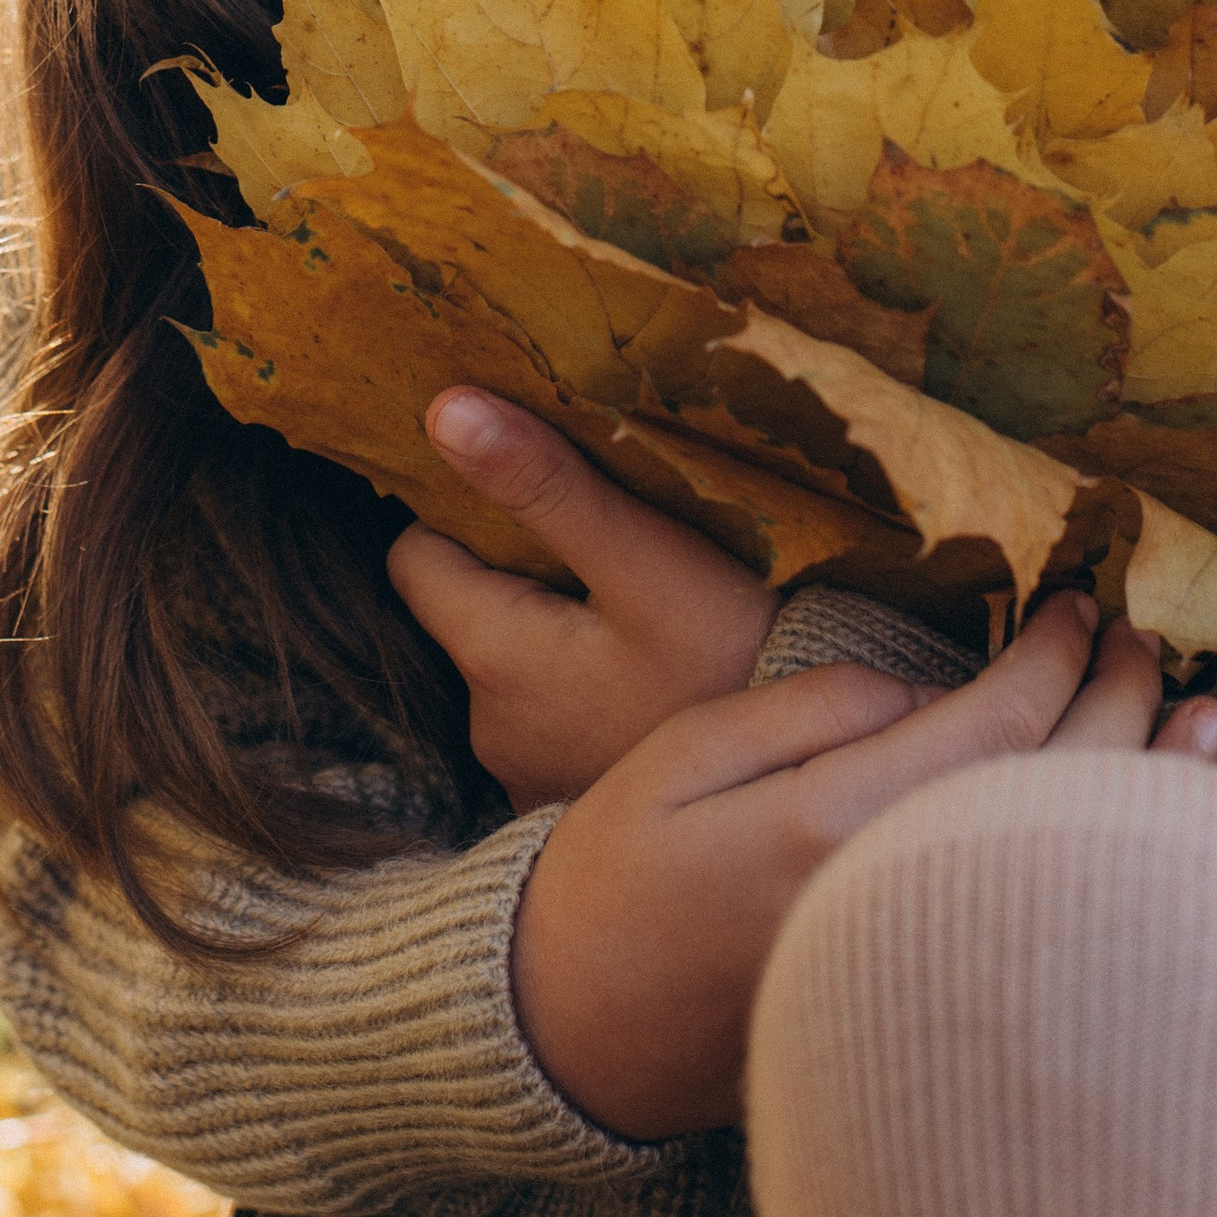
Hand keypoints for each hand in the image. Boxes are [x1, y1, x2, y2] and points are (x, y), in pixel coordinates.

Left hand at [388, 388, 778, 807]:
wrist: (802, 803)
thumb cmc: (737, 668)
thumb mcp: (649, 561)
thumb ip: (545, 486)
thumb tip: (445, 411)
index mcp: (494, 658)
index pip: (414, 561)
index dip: (455, 513)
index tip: (520, 487)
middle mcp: (492, 728)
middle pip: (466, 614)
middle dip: (511, 570)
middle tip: (592, 536)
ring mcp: (531, 776)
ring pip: (513, 669)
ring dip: (552, 633)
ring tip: (628, 605)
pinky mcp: (573, 805)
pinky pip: (554, 723)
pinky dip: (581, 692)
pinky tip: (645, 677)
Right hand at [511, 592, 1216, 1138]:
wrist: (574, 1040)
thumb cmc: (614, 880)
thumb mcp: (681, 757)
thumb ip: (811, 711)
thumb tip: (925, 690)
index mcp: (835, 826)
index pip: (992, 724)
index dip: (1053, 656)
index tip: (1082, 602)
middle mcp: (900, 904)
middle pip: (1054, 792)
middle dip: (1119, 705)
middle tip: (1152, 639)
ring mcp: (923, 970)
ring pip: (1071, 869)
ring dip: (1148, 792)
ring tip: (1208, 723)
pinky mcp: (928, 1012)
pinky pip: (1051, 930)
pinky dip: (1114, 876)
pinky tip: (1159, 842)